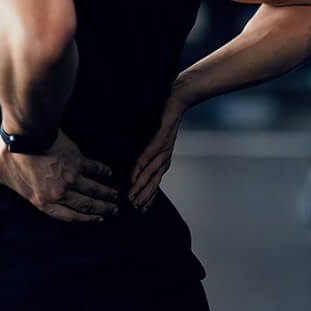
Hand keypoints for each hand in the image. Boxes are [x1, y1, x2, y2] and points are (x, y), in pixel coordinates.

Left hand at [0, 129, 119, 221]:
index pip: (67, 215)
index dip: (83, 220)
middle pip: (85, 205)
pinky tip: (110, 174)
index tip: (95, 221)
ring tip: (116, 199)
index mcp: (42, 200)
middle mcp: (60, 192)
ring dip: (105, 196)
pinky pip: (94, 168)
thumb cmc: (7, 154)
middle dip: (100, 211)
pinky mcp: (77, 159)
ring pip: (92, 190)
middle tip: (113, 213)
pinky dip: (103, 172)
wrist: (25, 132)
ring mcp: (70, 176)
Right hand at [128, 91, 189, 211]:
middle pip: (154, 181)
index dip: (149, 196)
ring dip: (141, 185)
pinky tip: (134, 173)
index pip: (155, 182)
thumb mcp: (155, 139)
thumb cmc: (165, 119)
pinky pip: (149, 154)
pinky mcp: (161, 138)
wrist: (177, 100)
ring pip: (151, 171)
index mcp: (164, 159)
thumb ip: (147, 152)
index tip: (141, 209)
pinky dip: (141, 165)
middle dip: (144, 195)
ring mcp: (164, 148)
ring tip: (132, 195)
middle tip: (135, 207)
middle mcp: (165, 157)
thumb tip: (135, 163)